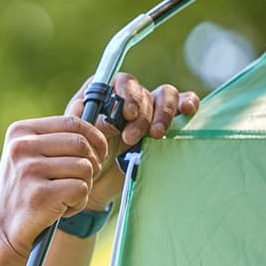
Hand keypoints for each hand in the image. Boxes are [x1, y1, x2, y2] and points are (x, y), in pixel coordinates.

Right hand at [0, 115, 107, 259]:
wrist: (2, 232)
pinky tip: (61, 209)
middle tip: (83, 179)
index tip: (99, 153)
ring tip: (65, 197)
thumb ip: (56, 139)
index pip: (71, 123)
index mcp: (19, 132)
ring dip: (84, 185)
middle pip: (81, 144)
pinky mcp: (40, 195)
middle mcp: (21, 148)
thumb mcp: (28, 156)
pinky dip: (79, 202)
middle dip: (92, 163)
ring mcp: (29, 171)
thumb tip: (101, 124)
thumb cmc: (24, 192)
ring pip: (85, 167)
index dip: (95, 137)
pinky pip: (81, 189)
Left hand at [65, 74, 199, 209]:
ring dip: (162, 113)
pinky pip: (183, 102)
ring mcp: (148, 109)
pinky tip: (188, 110)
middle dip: (139, 116)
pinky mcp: (165, 122)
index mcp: (103, 96)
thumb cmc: (82, 157)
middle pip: (142, 92)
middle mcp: (127, 98)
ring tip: (155, 135)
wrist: (94, 183)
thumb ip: (87, 125)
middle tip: (130, 138)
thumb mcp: (78, 140)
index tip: (126, 115)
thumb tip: (109, 120)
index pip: (120, 82)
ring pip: (164, 94)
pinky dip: (188, 102)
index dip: (126, 94)